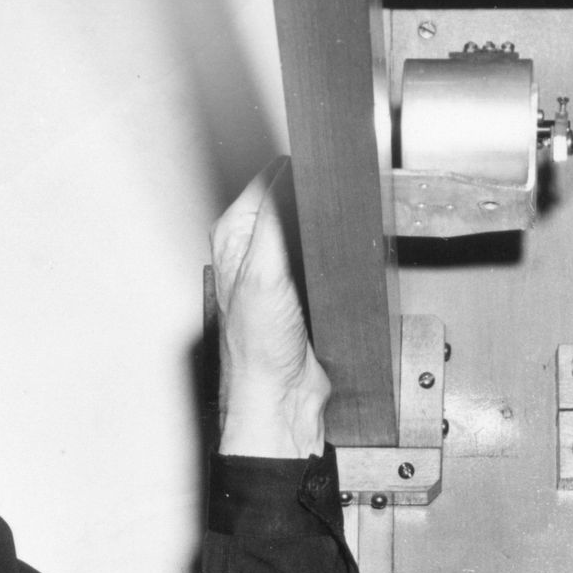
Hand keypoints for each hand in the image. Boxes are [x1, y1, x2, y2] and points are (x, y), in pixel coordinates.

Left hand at [211, 162, 329, 461]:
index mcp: (234, 235)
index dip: (300, 173)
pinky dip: (334, 252)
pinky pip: (325, 253)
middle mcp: (252, 248)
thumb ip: (274, 220)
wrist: (282, 399)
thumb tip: (292, 174)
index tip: (324, 177)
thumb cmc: (260, 351)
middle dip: (317, 199)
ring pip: (312, 225)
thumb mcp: (264, 272)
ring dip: (328, 228)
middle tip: (332, 213)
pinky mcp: (303, 287)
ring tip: (334, 241)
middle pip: (294, 197)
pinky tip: (338, 263)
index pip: (271, 177)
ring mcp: (278, 267)